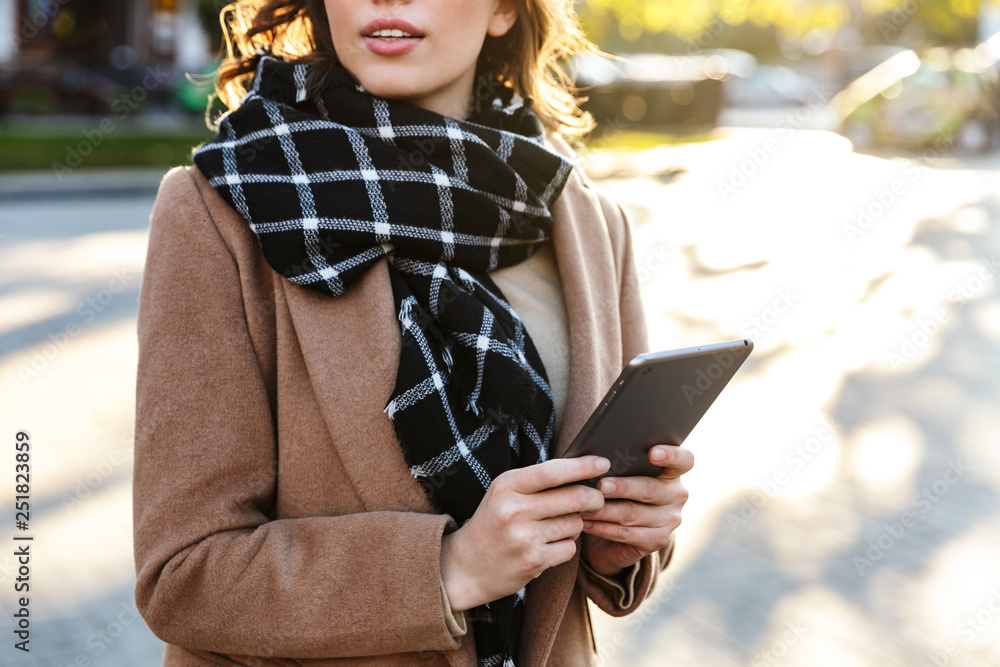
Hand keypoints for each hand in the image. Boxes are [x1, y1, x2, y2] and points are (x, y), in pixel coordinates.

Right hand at [440, 456, 608, 611]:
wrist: (465, 567)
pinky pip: (570, 548)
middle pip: (574, 497)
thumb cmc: (492, 524)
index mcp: (506, 485)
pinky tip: (549, 546)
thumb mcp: (504, 493)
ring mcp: (524, 537)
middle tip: (597, 499)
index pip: (552, 471)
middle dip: (593, 498)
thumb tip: (580, 472)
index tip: (602, 462)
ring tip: (556, 526)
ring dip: (575, 524)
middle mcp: (514, 510)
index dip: (582, 466)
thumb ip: (536, 482)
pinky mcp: (533, 561)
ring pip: (575, 523)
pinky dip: (566, 546)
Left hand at [580, 444, 692, 576]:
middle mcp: (676, 495)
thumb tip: (596, 457)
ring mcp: (670, 520)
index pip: (683, 460)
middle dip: (623, 487)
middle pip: (650, 489)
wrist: (618, 532)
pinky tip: (585, 522)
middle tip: (602, 486)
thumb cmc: (618, 492)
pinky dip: (602, 528)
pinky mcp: (657, 541)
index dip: (671, 455)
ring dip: (605, 510)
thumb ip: (620, 464)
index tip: (652, 453)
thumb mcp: (622, 475)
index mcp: (672, 471)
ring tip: (584, 505)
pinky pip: (626, 534)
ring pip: (633, 513)